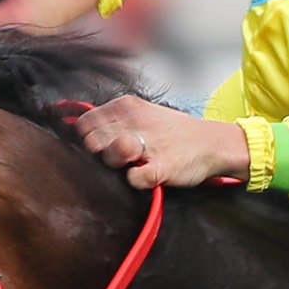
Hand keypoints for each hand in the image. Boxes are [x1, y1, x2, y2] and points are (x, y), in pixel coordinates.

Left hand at [70, 96, 248, 189]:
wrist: (213, 144)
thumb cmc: (175, 132)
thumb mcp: (142, 112)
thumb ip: (112, 119)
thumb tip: (75, 126)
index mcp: (127, 106)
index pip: (85, 122)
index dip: (86, 138)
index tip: (99, 145)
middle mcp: (136, 121)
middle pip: (92, 142)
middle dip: (99, 154)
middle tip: (118, 157)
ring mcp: (150, 144)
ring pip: (109, 156)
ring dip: (116, 165)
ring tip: (132, 164)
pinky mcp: (162, 167)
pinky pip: (133, 179)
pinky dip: (137, 182)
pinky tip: (147, 176)